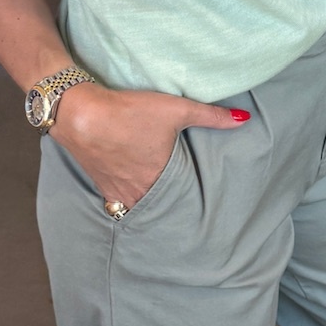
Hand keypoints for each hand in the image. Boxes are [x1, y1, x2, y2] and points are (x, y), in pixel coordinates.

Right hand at [52, 84, 247, 211]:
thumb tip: (246, 119)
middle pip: (158, 210)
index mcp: (158, 180)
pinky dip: (126, 198)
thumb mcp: (177, 109)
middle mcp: (136, 192)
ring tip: (159, 204)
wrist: (79, 112)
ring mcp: (115, 190)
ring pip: (136, 207)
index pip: (180, 205)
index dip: (189, 211)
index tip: (200, 216)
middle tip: (183, 216)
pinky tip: (131, 191)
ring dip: (147, 206)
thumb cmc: (129, 112)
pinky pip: (116, 200)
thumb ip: (213, 116)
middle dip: (169, 212)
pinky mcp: (99, 181)